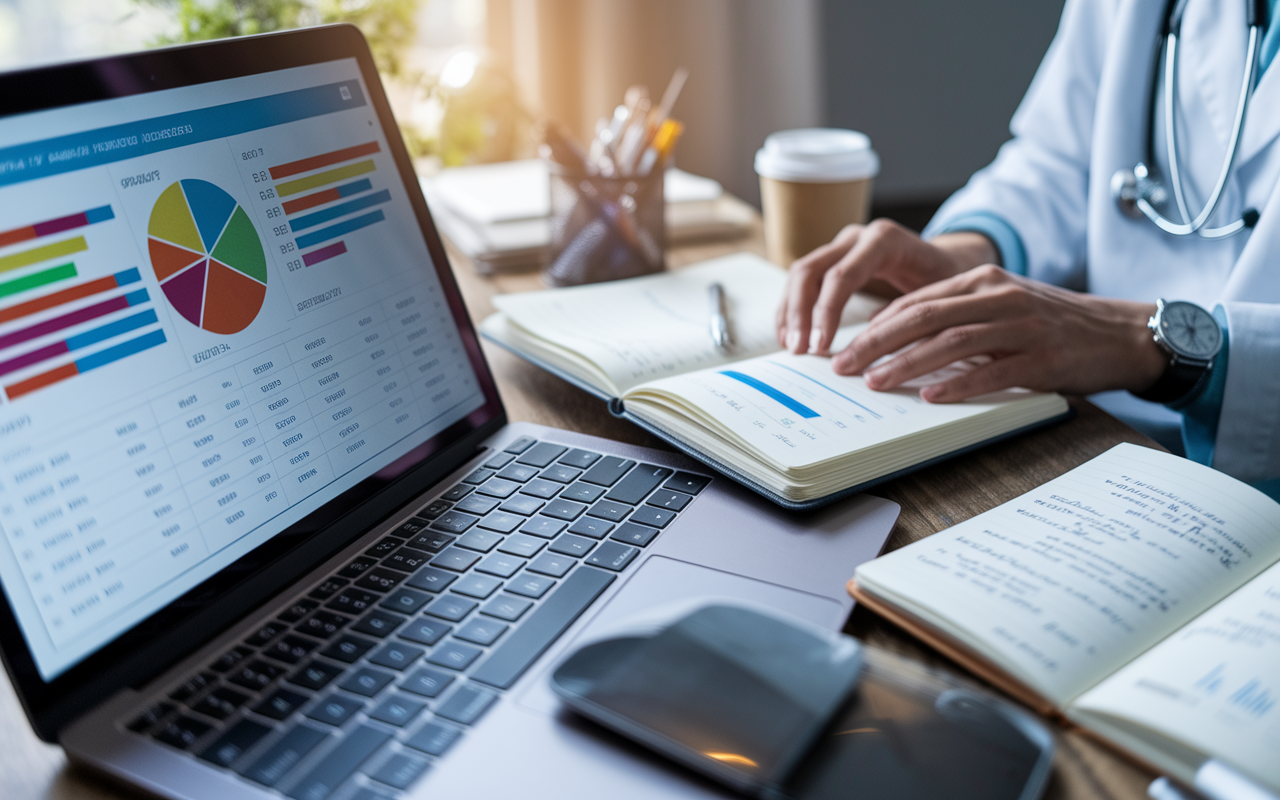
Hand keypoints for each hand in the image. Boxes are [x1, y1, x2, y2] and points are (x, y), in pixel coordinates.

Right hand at [775, 220, 996, 354]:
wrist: (949, 261)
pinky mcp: (833, 259)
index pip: (841, 275)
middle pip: (810, 270)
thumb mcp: (942, 293)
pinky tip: (790, 336)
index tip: (820, 347)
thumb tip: (876, 349)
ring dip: (790, 313)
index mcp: (884, 240)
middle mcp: (856, 237)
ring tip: (790, 348)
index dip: (826, 312)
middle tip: (799, 351)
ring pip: (799, 274)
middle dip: (799, 314)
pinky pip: (802, 281)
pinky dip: (792, 309)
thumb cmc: (950, 280)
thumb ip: (911, 313)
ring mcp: (841, 246)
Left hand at [832, 265, 1165, 400]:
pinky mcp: (1044, 356)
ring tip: (876, 382)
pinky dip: (960, 384)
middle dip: (877, 342)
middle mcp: (1000, 297)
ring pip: (952, 341)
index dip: (877, 325)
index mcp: (984, 281)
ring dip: (908, 363)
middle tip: (844, 366)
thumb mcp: (1003, 307)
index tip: (846, 346)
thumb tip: (900, 341)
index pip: (917, 299)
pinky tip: (931, 397)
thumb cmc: (1052, 325)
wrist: (1121, 333)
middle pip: (924, 317)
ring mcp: (1023, 326)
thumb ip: (959, 315)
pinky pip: (993, 370)